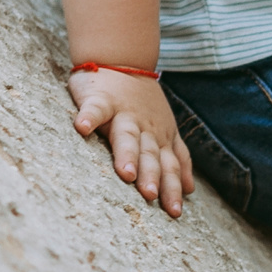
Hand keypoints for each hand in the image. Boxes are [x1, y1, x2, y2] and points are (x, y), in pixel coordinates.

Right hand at [68, 67, 191, 217]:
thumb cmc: (141, 102)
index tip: (174, 212)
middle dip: (151, 175)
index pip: (168, 166)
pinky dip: (89, 117)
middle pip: (149, 154)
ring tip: (125, 173)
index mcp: (159, 138)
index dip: (171, 187)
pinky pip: (95, 109)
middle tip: (150, 195)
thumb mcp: (165, 129)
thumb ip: (175, 157)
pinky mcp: (100, 99)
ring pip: (126, 136)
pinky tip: (82, 129)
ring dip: (127, 154)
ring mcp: (123, 113)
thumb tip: (189, 189)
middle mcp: (144, 128)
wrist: (121, 59)